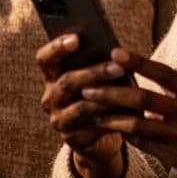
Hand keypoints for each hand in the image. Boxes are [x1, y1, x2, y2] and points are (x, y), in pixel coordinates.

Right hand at [36, 34, 125, 177]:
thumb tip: (118, 51)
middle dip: (95, 73)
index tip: (77, 38)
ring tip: (129, 88)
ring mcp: (59, 120)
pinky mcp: (73, 139)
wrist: (100, 137)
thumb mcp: (97, 78)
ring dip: (107, 97)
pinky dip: (113, 118)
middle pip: (67, 82)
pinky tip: (131, 112)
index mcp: (53, 76)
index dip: (57, 47)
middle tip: (119, 67)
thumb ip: (98, 64)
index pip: (45, 59)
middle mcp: (51, 98)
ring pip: (82, 106)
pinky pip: (93, 127)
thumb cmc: (101, 96)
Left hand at [81, 49, 176, 177]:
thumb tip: (170, 70)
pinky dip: (127, 135)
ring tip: (92, 110)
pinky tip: (112, 128)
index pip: (164, 73)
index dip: (138, 62)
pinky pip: (145, 144)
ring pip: (139, 124)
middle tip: (88, 85)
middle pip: (145, 99)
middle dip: (113, 91)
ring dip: (112, 116)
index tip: (114, 53)